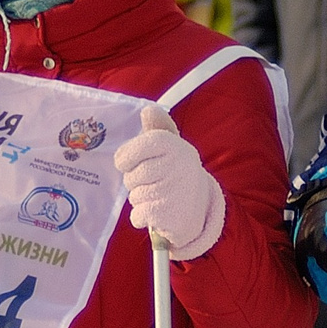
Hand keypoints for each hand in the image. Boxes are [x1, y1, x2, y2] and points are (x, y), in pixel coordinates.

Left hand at [114, 104, 225, 260]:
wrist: (200, 208)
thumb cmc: (176, 173)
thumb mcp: (171, 148)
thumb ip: (157, 128)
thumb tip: (148, 110)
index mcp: (175, 145)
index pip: (140, 146)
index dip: (127, 155)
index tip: (126, 162)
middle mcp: (177, 165)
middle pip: (131, 175)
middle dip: (135, 182)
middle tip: (153, 182)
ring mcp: (173, 190)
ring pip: (134, 196)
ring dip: (140, 199)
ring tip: (159, 196)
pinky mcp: (168, 214)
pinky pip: (137, 215)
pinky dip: (142, 217)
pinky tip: (158, 213)